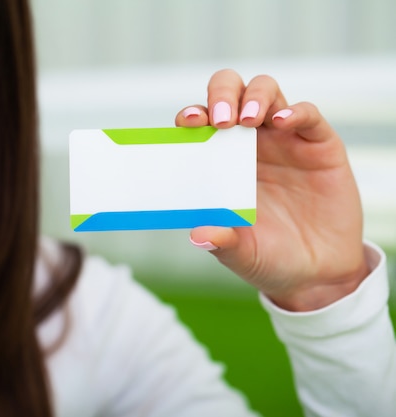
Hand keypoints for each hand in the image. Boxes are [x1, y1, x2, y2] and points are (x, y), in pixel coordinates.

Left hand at [175, 69, 368, 310]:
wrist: (316, 273)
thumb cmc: (268, 257)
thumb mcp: (241, 253)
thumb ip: (222, 242)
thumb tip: (198, 234)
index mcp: (220, 161)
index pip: (201, 123)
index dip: (192, 115)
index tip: (187, 123)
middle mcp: (249, 143)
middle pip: (231, 92)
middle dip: (222, 94)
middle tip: (221, 120)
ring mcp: (284, 140)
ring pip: (265, 91)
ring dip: (254, 97)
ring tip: (247, 120)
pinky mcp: (318, 145)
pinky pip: (307, 114)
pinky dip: (295, 111)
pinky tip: (282, 122)